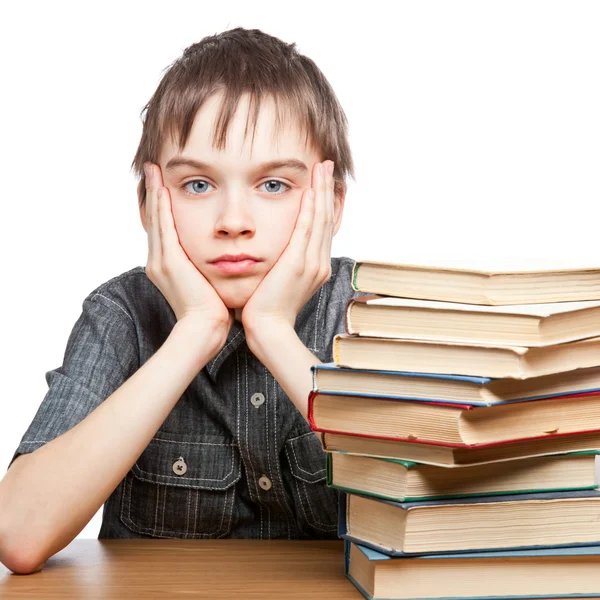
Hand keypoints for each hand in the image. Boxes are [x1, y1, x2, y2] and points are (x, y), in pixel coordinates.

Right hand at [143, 162, 233, 334]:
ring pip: (156, 218)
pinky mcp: (169, 262)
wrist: (202, 330)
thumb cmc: (211, 311)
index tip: (161, 186)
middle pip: (154, 219)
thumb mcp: (207, 284)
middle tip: (150, 169)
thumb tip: (220, 259)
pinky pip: (164, 226)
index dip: (160, 207)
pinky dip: (161, 206)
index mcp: (167, 266)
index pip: (162, 229)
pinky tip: (161, 187)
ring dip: (154, 192)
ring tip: (152, 170)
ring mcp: (161, 261)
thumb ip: (207, 269)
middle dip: (152, 193)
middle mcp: (158, 261)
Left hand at [241, 160, 334, 334]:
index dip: (324, 202)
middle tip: (328, 165)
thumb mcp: (279, 282)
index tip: (322, 181)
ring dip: (321, 191)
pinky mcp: (298, 264)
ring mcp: (311, 263)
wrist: (269, 330)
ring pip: (320, 220)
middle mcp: (318, 263)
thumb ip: (282, 264)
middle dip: (327, 189)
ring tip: (322, 168)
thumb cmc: (266, 309)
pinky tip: (310, 191)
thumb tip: (275, 251)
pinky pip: (306, 230)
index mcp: (315, 266)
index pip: (322, 227)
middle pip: (326, 218)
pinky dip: (310, 210)